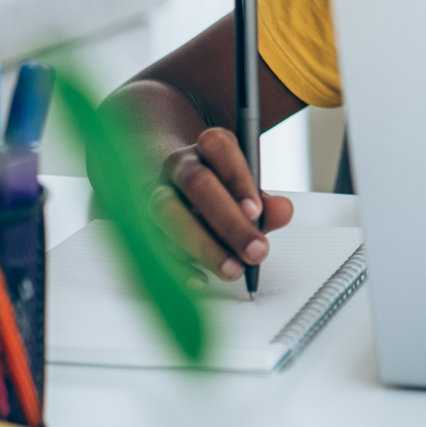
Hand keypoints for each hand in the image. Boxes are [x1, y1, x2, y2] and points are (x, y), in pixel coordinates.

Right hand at [150, 127, 294, 281]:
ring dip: (203, 246)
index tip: (256, 212)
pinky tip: (200, 279)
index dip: (237, 179)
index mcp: (208, 147)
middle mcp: (178, 165)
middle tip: (255, 251)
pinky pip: (153, 242)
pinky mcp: (143, 223)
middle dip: (228, 221)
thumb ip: (268, 203)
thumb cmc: (223, 191)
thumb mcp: (250, 192)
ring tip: (233, 270)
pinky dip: (178, 265)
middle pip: (196, 183)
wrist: (182, 191)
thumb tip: (282, 212)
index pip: (219, 147)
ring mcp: (156, 192)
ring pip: (167, 212)